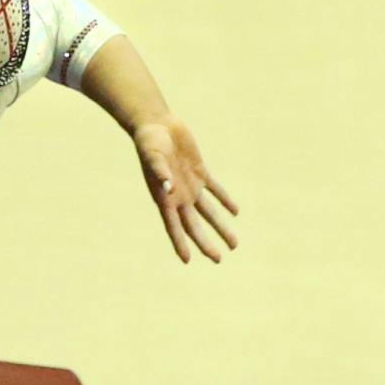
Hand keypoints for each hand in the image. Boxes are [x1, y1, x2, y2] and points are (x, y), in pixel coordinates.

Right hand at [133, 117, 239, 264]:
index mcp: (164, 196)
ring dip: (221, 226)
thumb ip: (160, 171)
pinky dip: (225, 200)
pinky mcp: (199, 171)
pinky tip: (235, 212)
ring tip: (234, 244)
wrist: (155, 123)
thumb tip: (168, 187)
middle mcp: (178, 195)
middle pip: (194, 225)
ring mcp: (190, 184)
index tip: (187, 260)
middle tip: (218, 259)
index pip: (173, 225)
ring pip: (208, 211)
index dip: (180, 243)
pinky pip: (215, 189)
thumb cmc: (149, 140)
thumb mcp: (152, 155)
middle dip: (206, 242)